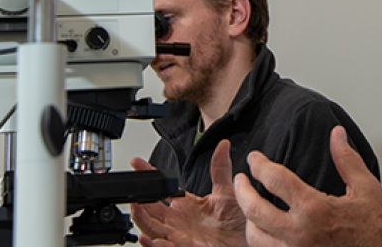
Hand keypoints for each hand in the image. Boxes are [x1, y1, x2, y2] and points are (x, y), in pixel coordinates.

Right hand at [130, 140, 247, 246]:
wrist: (249, 242)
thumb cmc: (238, 222)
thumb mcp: (228, 192)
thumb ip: (221, 169)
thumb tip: (223, 145)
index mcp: (186, 204)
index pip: (162, 188)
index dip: (149, 174)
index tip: (137, 162)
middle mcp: (178, 220)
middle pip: (150, 208)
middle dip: (139, 196)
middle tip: (132, 185)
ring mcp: (179, 235)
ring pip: (151, 227)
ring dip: (141, 218)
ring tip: (135, 206)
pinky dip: (152, 244)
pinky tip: (146, 237)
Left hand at [234, 126, 381, 246]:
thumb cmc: (378, 229)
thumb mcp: (366, 188)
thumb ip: (346, 159)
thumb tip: (336, 134)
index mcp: (315, 209)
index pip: (274, 179)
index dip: (259, 164)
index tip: (255, 159)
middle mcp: (300, 234)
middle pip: (254, 209)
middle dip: (242, 191)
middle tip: (241, 180)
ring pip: (255, 237)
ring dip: (249, 220)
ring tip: (250, 206)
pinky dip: (262, 240)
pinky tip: (264, 230)